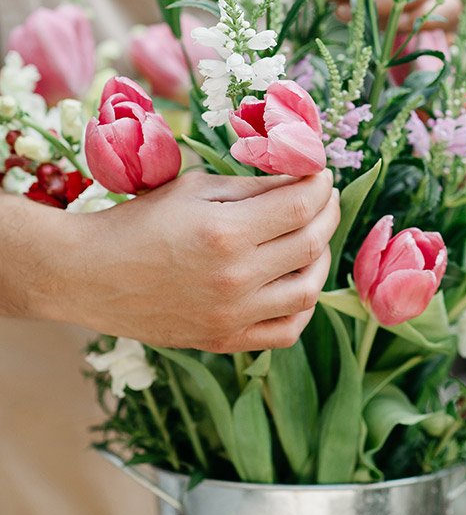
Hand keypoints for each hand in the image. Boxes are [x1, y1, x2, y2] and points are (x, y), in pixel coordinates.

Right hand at [1, 170, 339, 351]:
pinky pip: (286, 331)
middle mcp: (235, 277)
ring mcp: (232, 315)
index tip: (321, 174)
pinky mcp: (224, 340)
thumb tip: (299, 179)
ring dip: (321, 259)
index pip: (300, 206)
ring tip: (312, 237)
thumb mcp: (193, 187)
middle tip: (323, 199)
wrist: (90, 275)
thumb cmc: (139, 221)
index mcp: (225, 231)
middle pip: (311, 244)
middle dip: (327, 214)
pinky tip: (296, 282)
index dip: (320, 185)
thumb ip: (251, 186)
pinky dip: (302, 306)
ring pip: (308, 291)